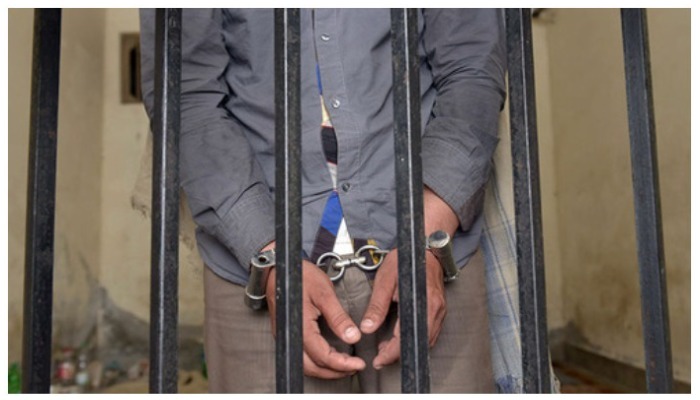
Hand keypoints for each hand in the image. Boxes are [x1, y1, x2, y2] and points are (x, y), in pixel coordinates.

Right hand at [265, 259, 366, 378]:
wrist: (278, 269)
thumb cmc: (299, 276)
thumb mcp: (324, 292)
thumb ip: (338, 317)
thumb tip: (353, 336)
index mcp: (300, 327)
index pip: (322, 355)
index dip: (342, 363)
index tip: (358, 364)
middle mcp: (291, 336)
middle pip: (312, 367)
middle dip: (335, 372)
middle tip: (354, 367)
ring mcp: (287, 336)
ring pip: (305, 365)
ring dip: (325, 370)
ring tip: (344, 365)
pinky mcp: (288, 334)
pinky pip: (301, 356)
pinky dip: (316, 362)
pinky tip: (329, 356)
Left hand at [359, 186, 455, 369]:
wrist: (425, 248)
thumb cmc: (406, 261)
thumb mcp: (385, 280)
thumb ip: (377, 305)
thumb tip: (367, 328)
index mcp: (423, 303)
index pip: (407, 337)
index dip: (392, 353)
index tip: (378, 360)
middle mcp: (435, 310)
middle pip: (418, 343)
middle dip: (398, 354)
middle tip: (379, 358)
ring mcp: (440, 311)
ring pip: (425, 340)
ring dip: (406, 348)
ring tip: (386, 349)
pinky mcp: (439, 310)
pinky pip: (429, 332)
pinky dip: (414, 339)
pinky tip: (400, 338)